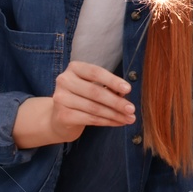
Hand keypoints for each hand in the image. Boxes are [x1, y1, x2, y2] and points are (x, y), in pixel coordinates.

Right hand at [13, 62, 135, 148]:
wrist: (60, 117)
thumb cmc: (83, 97)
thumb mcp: (93, 87)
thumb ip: (108, 87)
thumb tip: (125, 94)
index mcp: (74, 68)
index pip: (95, 72)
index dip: (113, 80)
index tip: (128, 89)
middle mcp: (64, 81)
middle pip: (95, 92)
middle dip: (116, 101)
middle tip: (132, 109)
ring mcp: (61, 98)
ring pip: (94, 108)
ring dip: (115, 114)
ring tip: (129, 118)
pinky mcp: (62, 115)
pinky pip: (90, 119)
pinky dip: (107, 122)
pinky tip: (118, 123)